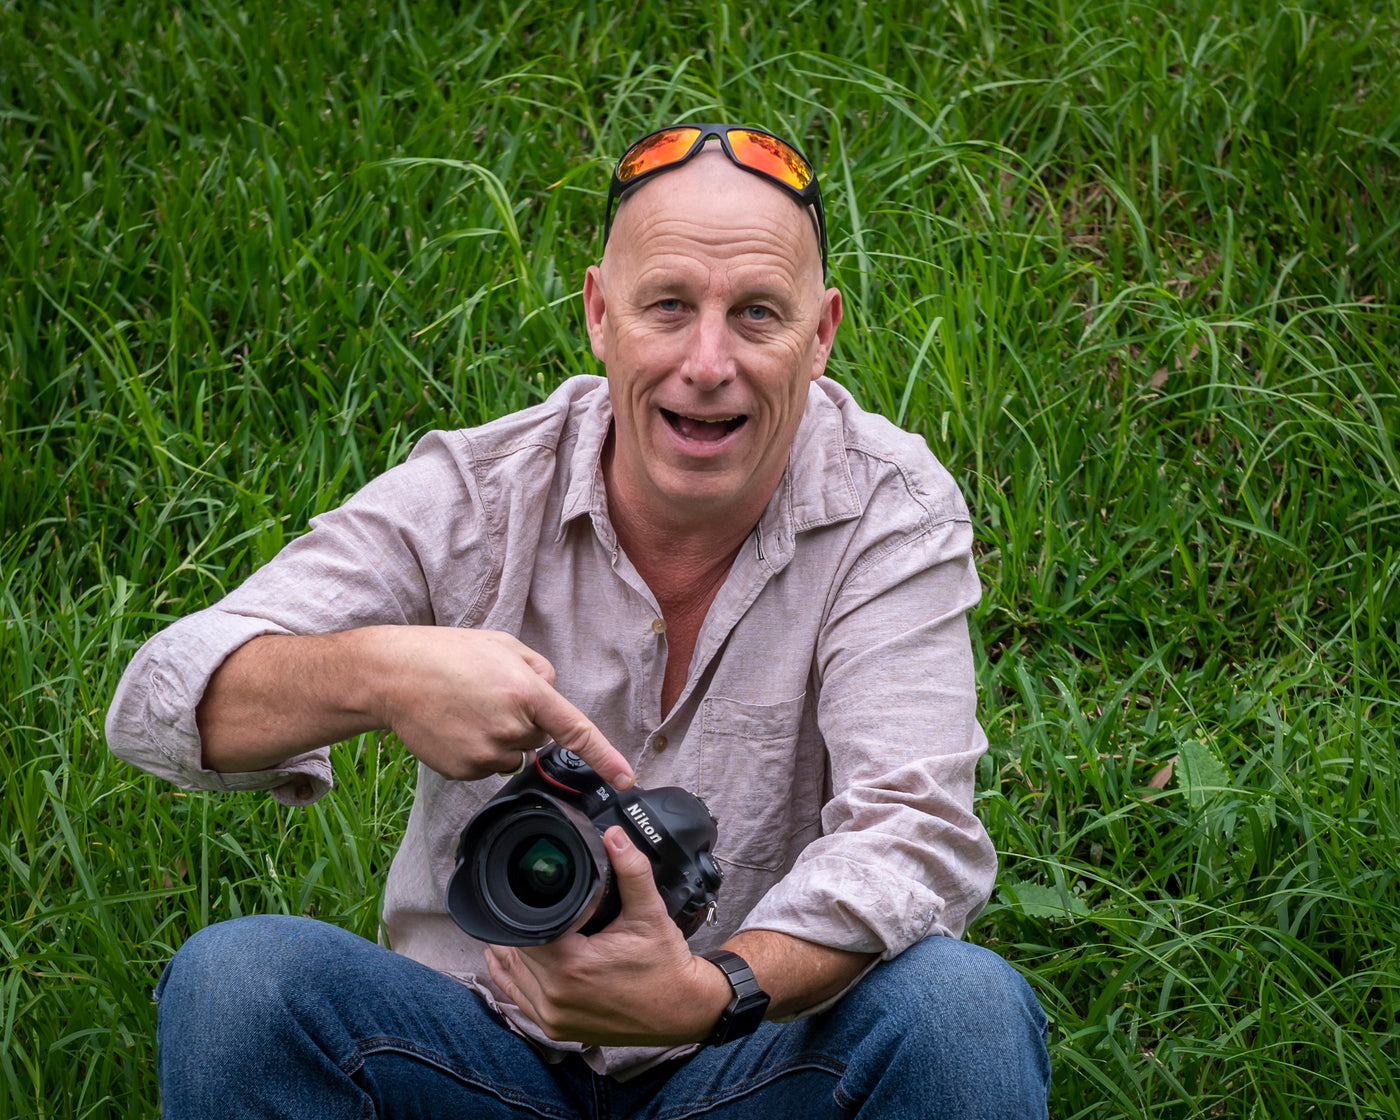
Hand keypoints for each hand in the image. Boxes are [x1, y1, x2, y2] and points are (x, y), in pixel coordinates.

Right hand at [372, 627, 632, 787]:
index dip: (605, 758)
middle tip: (489, 696)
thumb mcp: (503, 645)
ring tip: (467, 710)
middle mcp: (511, 728)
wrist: (392, 676)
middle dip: (525, 721)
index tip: (626, 780)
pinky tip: (455, 726)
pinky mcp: (464, 770)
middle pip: (538, 738)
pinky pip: (487, 766)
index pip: (576, 732)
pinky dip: (477, 750)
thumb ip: (539, 669)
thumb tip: (552, 694)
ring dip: (501, 738)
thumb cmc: (448, 654)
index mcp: (527, 693)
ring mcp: (486, 753)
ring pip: (513, 755)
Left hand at [485, 826, 731, 1045]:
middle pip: (517, 947)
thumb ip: (631, 870)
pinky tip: (512, 958)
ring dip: (517, 949)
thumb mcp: (650, 913)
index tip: (544, 892)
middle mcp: (554, 995)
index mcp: (570, 965)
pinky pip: (519, 999)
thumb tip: (614, 836)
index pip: (526, 925)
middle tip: (543, 906)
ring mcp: (552, 1017)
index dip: (530, 905)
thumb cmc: (665, 966)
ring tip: (530, 926)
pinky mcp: (555, 1029)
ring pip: (512, 973)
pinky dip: (514, 977)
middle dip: (526, 924)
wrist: (682, 1010)